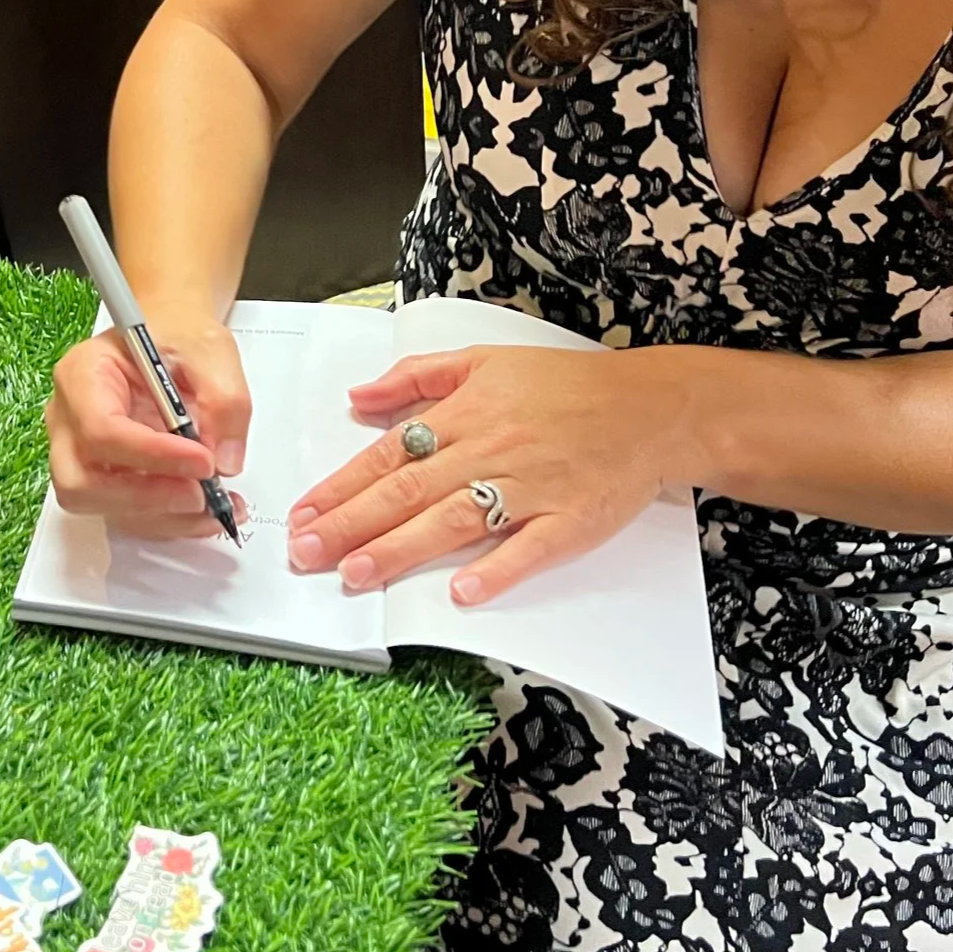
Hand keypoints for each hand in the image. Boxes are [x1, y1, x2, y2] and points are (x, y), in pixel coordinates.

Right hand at [45, 303, 251, 540]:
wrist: (173, 342)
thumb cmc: (179, 337)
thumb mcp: (212, 349)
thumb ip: (226, 399)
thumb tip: (225, 461)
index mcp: (83, 373)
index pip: (100, 428)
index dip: (151, 454)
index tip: (203, 461)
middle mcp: (69, 419)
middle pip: (81, 481)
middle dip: (145, 497)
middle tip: (202, 493)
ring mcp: (80, 453)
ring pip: (102, 507)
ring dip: (163, 516)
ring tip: (218, 506)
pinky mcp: (104, 478)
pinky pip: (126, 513)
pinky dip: (169, 519)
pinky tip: (208, 509)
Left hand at [286, 345, 688, 604]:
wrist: (649, 407)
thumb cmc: (566, 384)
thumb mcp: (485, 357)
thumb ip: (418, 376)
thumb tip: (360, 396)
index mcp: (466, 413)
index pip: (389, 455)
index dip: (341, 487)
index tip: (303, 514)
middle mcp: (490, 451)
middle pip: (408, 493)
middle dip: (350, 525)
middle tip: (306, 554)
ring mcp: (530, 489)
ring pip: (454, 522)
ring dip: (401, 550)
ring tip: (355, 574)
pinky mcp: (569, 522)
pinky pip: (527, 550)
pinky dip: (494, 572)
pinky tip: (461, 593)